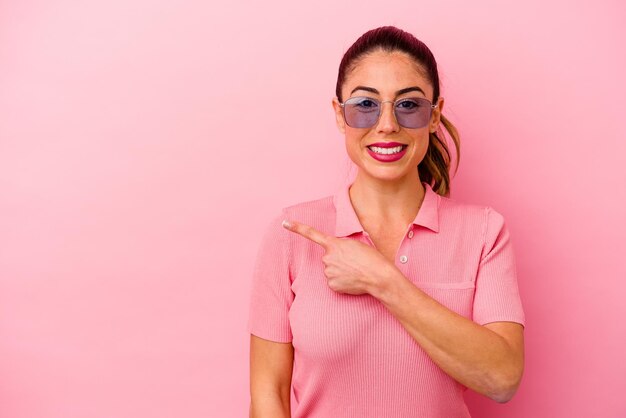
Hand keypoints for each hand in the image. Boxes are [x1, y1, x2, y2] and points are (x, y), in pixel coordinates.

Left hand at [282, 219, 397, 295]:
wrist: (378, 276)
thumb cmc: (371, 258)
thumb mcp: (355, 244)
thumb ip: (341, 246)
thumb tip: (336, 255)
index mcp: (333, 244)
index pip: (311, 234)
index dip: (296, 228)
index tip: (284, 223)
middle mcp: (327, 258)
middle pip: (327, 258)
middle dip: (337, 259)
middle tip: (353, 262)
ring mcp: (328, 272)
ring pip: (330, 270)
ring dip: (339, 270)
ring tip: (354, 271)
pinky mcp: (331, 285)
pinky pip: (333, 281)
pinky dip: (341, 281)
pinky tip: (352, 280)